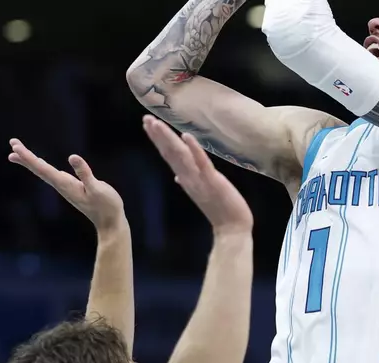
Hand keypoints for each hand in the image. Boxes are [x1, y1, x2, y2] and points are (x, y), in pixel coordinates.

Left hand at [8, 139, 124, 230]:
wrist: (109, 222)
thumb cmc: (106, 206)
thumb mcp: (97, 189)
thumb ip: (85, 174)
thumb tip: (73, 157)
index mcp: (65, 185)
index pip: (42, 168)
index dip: (28, 157)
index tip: (16, 147)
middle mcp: (62, 185)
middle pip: (39, 169)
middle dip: (25, 157)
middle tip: (12, 143)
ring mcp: (66, 187)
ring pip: (44, 171)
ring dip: (31, 161)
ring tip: (18, 153)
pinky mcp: (72, 188)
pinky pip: (52, 174)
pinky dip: (43, 167)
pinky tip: (41, 166)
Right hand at [142, 115, 252, 233]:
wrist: (232, 228)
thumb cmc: (220, 210)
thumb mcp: (203, 193)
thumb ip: (189, 182)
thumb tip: (177, 176)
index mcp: (187, 179)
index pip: (170, 156)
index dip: (159, 140)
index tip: (148, 125)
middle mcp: (189, 178)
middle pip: (170, 153)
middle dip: (158, 136)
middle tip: (145, 119)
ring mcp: (199, 179)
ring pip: (180, 155)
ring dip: (168, 138)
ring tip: (156, 123)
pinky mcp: (213, 181)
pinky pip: (202, 163)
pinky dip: (193, 149)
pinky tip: (186, 135)